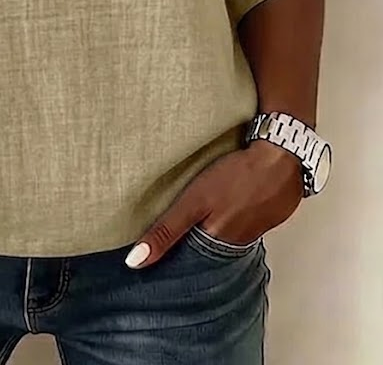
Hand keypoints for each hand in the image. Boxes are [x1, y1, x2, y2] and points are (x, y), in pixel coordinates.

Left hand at [124, 141, 304, 267]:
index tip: (150, 256)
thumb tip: (135, 262)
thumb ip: (166, 230)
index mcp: (218, 244)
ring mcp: (255, 229)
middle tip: (167, 234)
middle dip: (190, 244)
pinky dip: (230, 217)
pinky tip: (223, 206)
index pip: (189, 261)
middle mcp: (237, 243)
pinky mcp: (265, 214)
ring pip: (225, 235)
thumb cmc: (236, 177)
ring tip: (194, 219)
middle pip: (208, 249)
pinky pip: (242, 222)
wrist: (282, 156)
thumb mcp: (194, 202)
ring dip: (211, 229)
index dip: (170, 255)